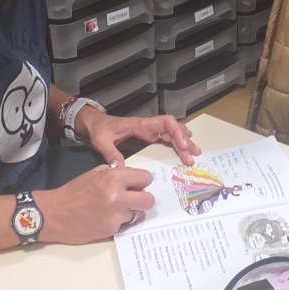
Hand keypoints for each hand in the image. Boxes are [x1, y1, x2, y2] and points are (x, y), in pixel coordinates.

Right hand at [40, 164, 155, 242]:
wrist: (54, 214)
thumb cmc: (73, 192)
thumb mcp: (94, 174)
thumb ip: (115, 174)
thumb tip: (132, 177)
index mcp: (113, 178)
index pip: (146, 178)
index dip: (141, 182)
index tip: (136, 186)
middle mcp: (118, 196)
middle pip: (149, 200)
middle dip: (143, 200)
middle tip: (133, 200)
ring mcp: (116, 215)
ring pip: (137, 213)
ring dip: (129, 212)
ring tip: (113, 210)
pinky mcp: (112, 230)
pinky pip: (124, 224)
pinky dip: (117, 221)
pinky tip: (103, 218)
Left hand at [76, 109, 199, 165]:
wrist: (94, 125)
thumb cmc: (99, 129)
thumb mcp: (101, 140)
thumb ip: (110, 153)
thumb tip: (121, 167)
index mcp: (140, 124)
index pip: (165, 122)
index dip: (176, 132)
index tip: (182, 145)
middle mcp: (148, 126)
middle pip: (172, 129)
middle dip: (184, 141)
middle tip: (193, 155)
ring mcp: (148, 131)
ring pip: (171, 134)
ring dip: (183, 142)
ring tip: (195, 153)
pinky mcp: (147, 136)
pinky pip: (165, 138)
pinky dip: (176, 143)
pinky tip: (184, 149)